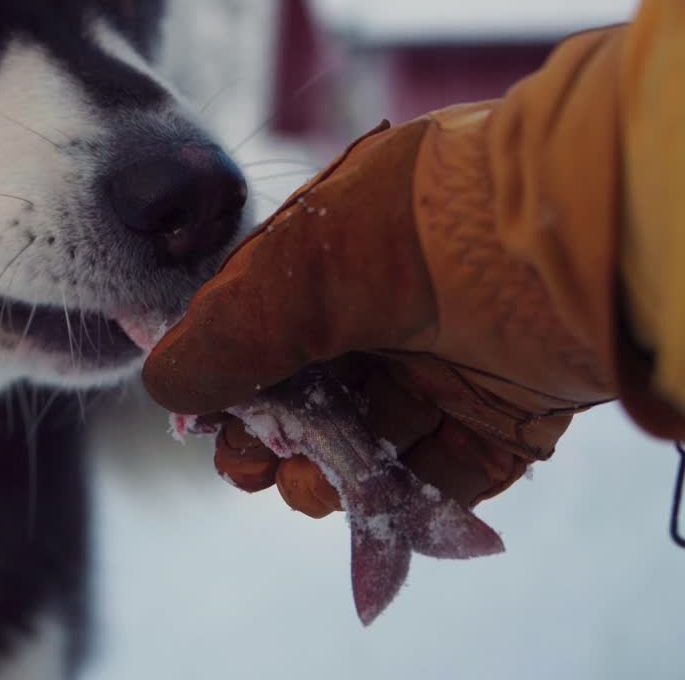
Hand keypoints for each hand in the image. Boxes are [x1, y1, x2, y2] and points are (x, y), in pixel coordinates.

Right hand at [144, 109, 616, 515]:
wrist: (575, 235)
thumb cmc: (422, 229)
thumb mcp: (299, 270)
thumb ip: (224, 332)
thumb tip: (162, 385)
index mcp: (333, 259)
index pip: (259, 331)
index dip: (225, 382)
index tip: (206, 426)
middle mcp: (386, 311)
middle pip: (308, 396)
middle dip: (270, 440)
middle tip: (253, 466)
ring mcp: (445, 364)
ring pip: (366, 441)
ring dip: (325, 476)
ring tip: (308, 489)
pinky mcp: (501, 417)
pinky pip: (440, 472)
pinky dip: (401, 501)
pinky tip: (369, 508)